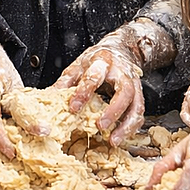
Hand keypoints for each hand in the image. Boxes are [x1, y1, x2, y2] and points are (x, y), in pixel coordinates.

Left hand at [53, 21, 160, 145]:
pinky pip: (139, 113)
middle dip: (113, 111)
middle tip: (100, 126)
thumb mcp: (79, 65)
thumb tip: (50, 96)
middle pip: (124, 92)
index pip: (94, 77)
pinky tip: (120, 137)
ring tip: (113, 140)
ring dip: (126, 125)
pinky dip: (131, 128)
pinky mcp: (139, 95)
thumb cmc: (98, 59)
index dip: (84, 93)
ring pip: (136, 105)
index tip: (73, 108)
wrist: (120, 50)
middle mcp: (122, 73)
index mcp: (103, 62)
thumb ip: (66, 81)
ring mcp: (134, 84)